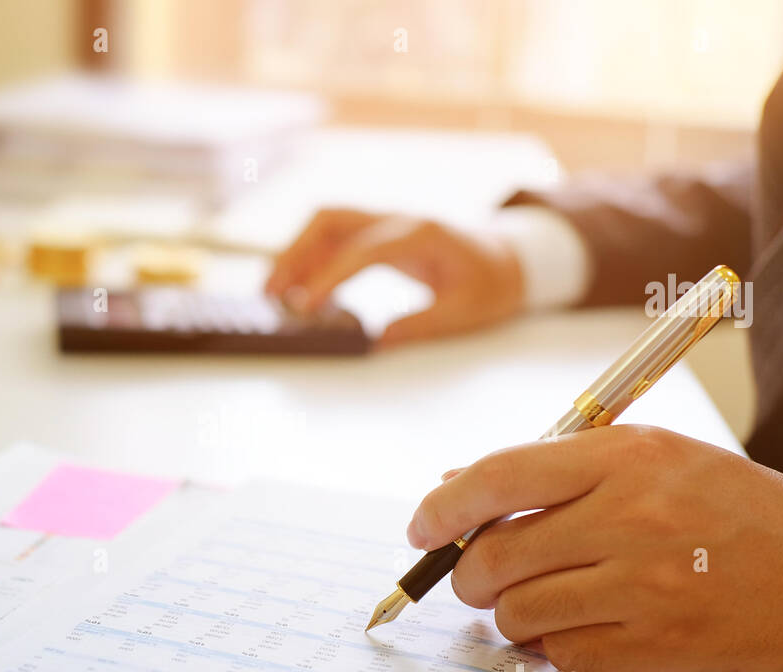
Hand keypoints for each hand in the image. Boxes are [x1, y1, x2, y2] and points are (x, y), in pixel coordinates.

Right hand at [264, 209, 524, 346]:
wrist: (511, 259)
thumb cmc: (491, 284)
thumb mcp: (465, 312)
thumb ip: (420, 324)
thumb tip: (375, 342)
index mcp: (421, 234)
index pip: (362, 249)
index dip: (329, 277)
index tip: (304, 307)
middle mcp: (397, 219)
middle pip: (330, 219)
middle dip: (294, 253)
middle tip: (271, 295)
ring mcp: (385, 222)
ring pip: (325, 224)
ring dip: (295, 253)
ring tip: (273, 294)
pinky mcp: (379, 234)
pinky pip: (335, 239)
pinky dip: (312, 261)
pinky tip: (302, 292)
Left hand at [406, 426, 782, 671]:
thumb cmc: (731, 508)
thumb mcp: (653, 458)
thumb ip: (557, 468)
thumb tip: (457, 487)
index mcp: (626, 457)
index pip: (500, 477)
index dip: (443, 506)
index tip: (420, 527)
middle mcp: (630, 517)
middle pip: (494, 556)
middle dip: (469, 573)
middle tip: (482, 574)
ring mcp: (643, 586)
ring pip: (516, 612)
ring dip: (511, 612)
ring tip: (543, 596)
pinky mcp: (655, 645)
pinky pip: (559, 652)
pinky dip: (555, 643)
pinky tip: (585, 623)